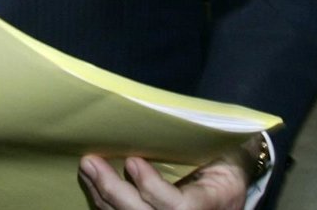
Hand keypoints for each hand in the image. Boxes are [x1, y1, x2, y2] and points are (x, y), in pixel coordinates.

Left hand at [78, 154, 247, 209]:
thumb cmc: (228, 164)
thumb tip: (189, 116)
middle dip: (115, 191)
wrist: (229, 190)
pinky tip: (91, 182)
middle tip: (91, 163)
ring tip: (87, 167)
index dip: (153, 188)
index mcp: (211, 203)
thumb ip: (210, 141)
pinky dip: (103, 202)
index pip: (178, 206)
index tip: (133, 161)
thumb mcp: (228, 153)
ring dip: (102, 195)